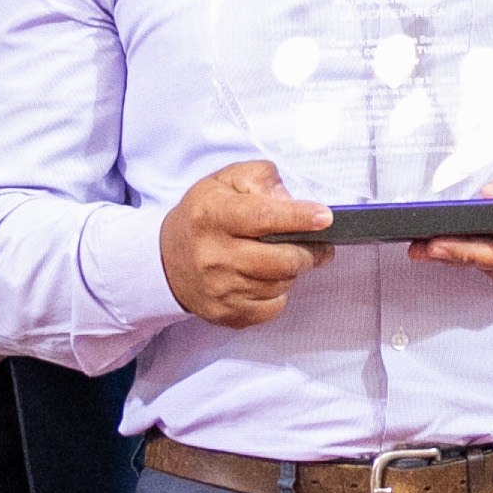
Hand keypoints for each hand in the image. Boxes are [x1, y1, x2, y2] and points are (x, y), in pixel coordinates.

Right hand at [161, 158, 331, 328]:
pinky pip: (272, 308)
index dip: (298, 218)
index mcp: (212, 216)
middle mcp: (213, 256)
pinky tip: (269, 278)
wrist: (167, 260)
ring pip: (280, 285)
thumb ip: (262, 179)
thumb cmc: (205, 215)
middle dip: (308, 251)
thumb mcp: (225, 181)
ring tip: (286, 257)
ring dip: (293, 271)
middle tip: (320, 244)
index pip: (262, 217)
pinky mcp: (226, 314)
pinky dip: (279, 293)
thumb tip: (291, 202)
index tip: (325, 218)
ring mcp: (219, 290)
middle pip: (279, 260)